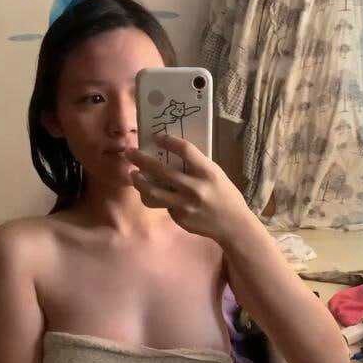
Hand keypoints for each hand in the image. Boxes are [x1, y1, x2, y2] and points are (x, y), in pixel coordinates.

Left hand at [125, 135, 249, 244]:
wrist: (233, 225)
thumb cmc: (225, 195)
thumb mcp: (216, 175)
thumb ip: (197, 166)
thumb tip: (171, 153)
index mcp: (208, 173)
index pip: (185, 150)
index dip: (169, 141)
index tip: (156, 136)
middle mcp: (195, 188)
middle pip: (161, 170)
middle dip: (141, 160)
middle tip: (129, 152)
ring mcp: (185, 205)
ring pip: (153, 193)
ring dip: (139, 182)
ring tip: (133, 175)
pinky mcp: (179, 218)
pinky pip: (161, 205)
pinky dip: (154, 197)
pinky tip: (151, 192)